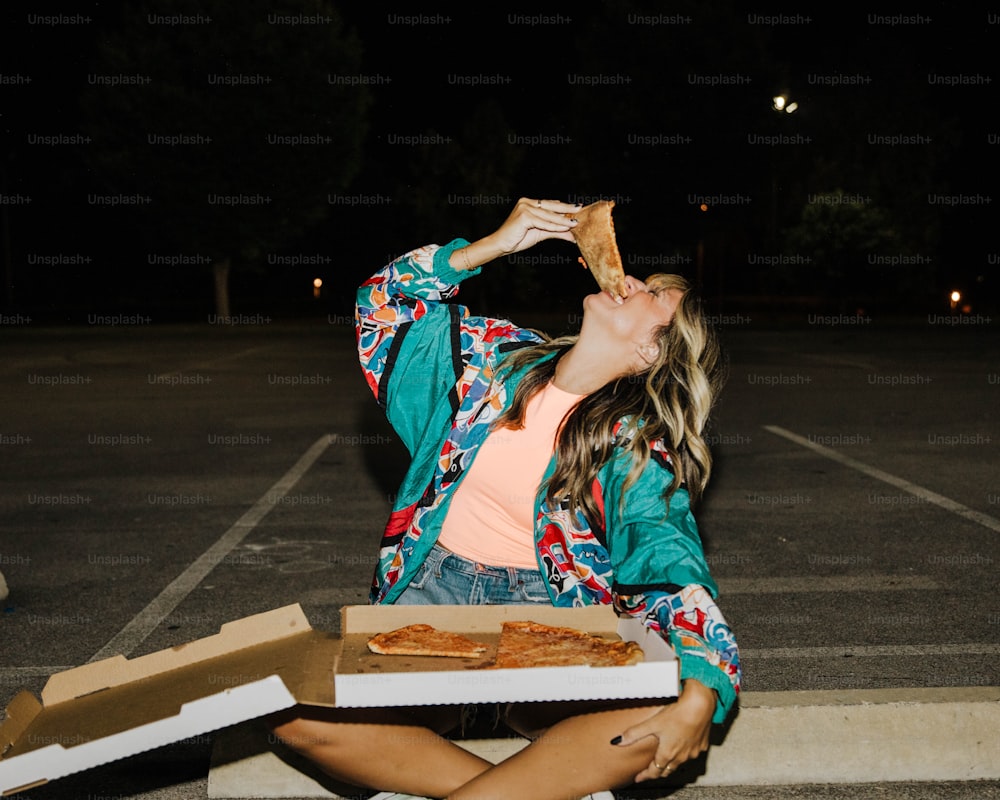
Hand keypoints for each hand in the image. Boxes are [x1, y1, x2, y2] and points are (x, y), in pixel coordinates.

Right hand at [451, 197, 580, 269]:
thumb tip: (572, 234)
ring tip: (575, 224)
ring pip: (548, 215)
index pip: (551, 205)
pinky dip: (554, 226)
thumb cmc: (517, 239)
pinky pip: (542, 222)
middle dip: (567, 210)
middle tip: (580, 210)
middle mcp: (527, 202)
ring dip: (562, 221)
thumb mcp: (541, 233)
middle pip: (551, 206)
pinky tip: (564, 228)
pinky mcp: (523, 216)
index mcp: (530, 203)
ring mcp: (524, 207)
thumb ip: (556, 231)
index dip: (564, 208)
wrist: (501, 245)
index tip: (577, 209)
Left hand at [611, 679, 714, 782]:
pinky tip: (682, 746)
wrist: (700, 706)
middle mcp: (681, 756)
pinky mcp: (702, 745)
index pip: (654, 772)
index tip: (639, 777)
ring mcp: (693, 752)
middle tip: (649, 771)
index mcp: (668, 753)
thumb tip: (618, 741)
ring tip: (664, 760)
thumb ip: (634, 733)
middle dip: (657, 772)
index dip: (645, 776)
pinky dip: (685, 753)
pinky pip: (692, 754)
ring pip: (680, 763)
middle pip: (667, 770)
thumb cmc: (677, 715)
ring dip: (671, 764)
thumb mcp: (652, 724)